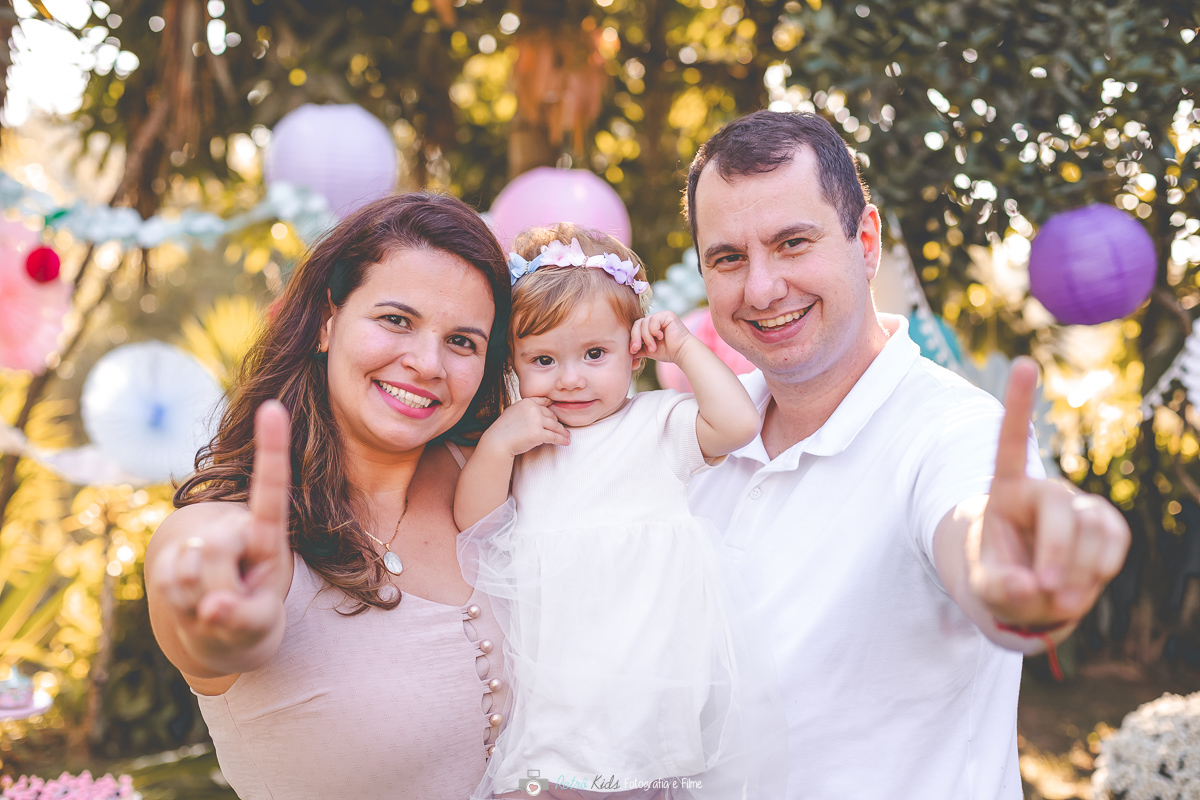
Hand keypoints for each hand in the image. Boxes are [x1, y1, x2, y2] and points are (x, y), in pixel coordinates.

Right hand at [151, 401, 292, 666]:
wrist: (219, 628)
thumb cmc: (250, 616)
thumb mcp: (259, 622)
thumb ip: (245, 618)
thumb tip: (212, 610)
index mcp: (268, 533)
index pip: (271, 490)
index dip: (272, 449)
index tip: (275, 407)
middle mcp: (233, 527)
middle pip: (216, 550)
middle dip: (225, 589)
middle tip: (235, 600)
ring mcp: (199, 542)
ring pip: (189, 571)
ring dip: (203, 602)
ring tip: (216, 603)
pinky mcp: (169, 559)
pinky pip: (169, 585)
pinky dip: (184, 608)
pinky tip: (195, 608)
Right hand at [480, 396, 570, 456]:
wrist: (497, 441)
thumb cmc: (504, 429)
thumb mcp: (514, 412)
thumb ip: (527, 409)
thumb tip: (542, 409)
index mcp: (527, 401)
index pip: (545, 402)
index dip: (552, 409)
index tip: (558, 413)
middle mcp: (533, 409)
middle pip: (551, 415)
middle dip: (557, 423)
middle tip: (563, 429)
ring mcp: (536, 421)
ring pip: (555, 426)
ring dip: (563, 432)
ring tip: (567, 436)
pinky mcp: (538, 433)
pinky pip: (554, 436)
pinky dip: (562, 440)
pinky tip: (566, 442)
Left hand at [630, 311, 695, 363]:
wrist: (681, 353)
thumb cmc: (668, 352)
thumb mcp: (648, 350)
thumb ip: (638, 349)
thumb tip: (625, 353)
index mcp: (650, 326)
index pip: (635, 328)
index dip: (632, 338)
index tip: (633, 350)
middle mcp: (655, 319)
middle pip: (637, 323)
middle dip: (635, 337)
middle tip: (637, 348)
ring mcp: (661, 316)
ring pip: (644, 322)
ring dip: (646, 337)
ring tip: (653, 347)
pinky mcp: (667, 315)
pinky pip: (653, 320)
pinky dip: (654, 330)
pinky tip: (661, 336)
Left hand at [968, 358, 1130, 627]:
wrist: (1032, 592)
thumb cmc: (1002, 581)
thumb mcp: (987, 590)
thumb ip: (1000, 590)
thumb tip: (1030, 586)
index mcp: (1004, 493)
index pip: (1010, 443)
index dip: (1019, 404)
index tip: (1024, 363)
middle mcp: (1043, 490)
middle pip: (1060, 507)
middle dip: (1058, 553)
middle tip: (1049, 592)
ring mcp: (1078, 504)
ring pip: (1093, 530)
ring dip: (1080, 571)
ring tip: (1058, 594)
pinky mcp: (1105, 522)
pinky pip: (1116, 540)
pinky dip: (1103, 568)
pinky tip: (1085, 582)